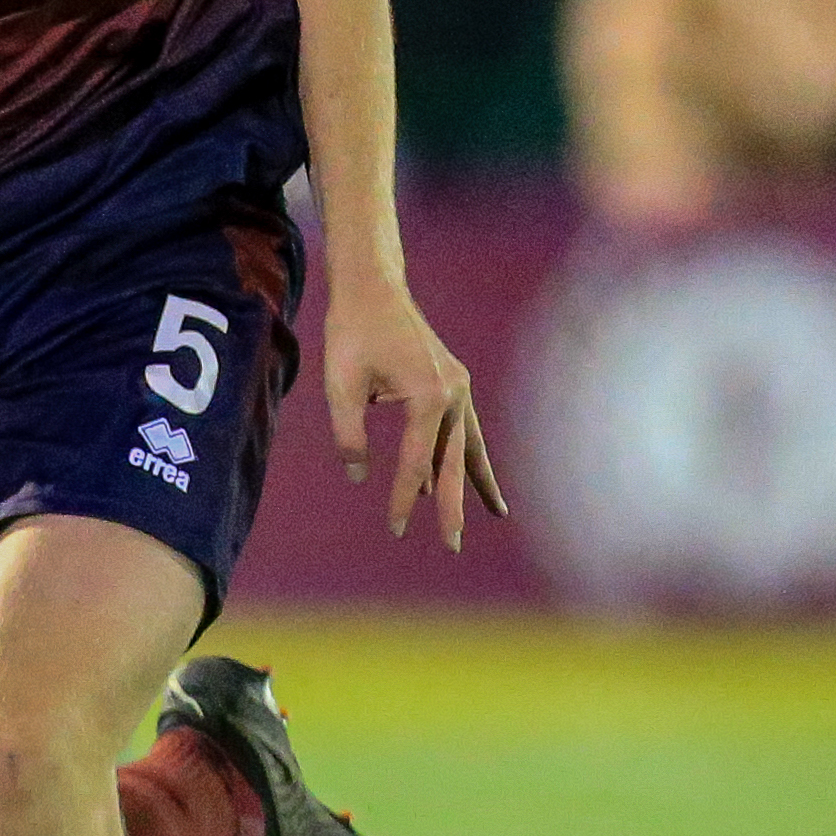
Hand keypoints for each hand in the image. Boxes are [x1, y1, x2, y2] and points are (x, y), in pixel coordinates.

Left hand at [320, 276, 504, 550]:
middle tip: (452, 546)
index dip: (405, 498)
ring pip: (470, 446)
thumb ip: (348, 434)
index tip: (397, 529)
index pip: (416, 462)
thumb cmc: (351, 333)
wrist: (373, 289)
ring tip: (496, 513)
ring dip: (477, 480)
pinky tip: (472, 476)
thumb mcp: (340, 386)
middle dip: (453, 505)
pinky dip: (469, 454)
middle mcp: (453, 394)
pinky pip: (465, 429)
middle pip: (453, 462)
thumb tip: (358, 475)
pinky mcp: (454, 383)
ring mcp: (459, 388)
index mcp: (428, 396)